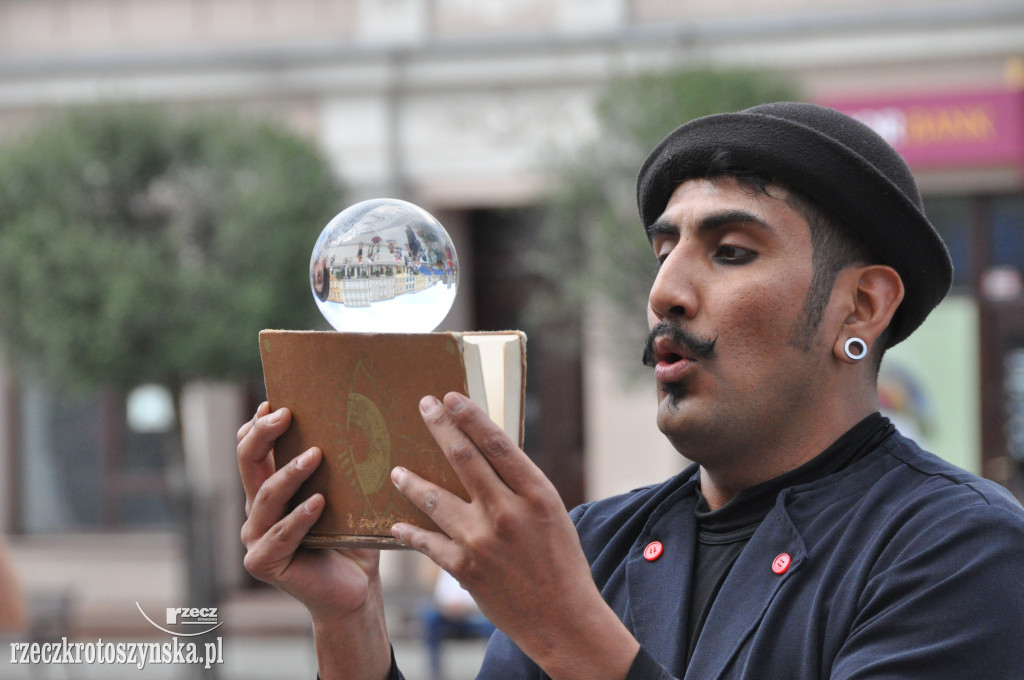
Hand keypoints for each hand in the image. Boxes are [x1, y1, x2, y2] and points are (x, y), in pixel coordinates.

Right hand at [237, 403, 389, 679]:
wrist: (355, 589)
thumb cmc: (352, 537)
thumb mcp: (344, 494)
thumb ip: (338, 465)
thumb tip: (357, 416)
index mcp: (269, 489)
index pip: (251, 450)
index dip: (257, 424)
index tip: (275, 400)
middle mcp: (256, 510)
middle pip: (248, 463)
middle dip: (263, 434)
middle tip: (284, 413)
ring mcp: (256, 537)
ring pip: (265, 497)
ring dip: (289, 473)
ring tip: (315, 454)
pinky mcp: (264, 562)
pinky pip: (281, 534)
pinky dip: (299, 517)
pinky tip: (318, 502)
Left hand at [390, 393, 638, 679]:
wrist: (562, 618)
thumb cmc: (561, 561)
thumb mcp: (552, 512)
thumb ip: (521, 485)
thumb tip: (487, 454)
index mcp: (536, 493)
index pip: (497, 443)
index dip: (470, 417)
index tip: (451, 397)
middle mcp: (507, 512)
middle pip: (464, 459)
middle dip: (440, 428)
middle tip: (424, 407)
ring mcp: (482, 541)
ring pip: (435, 498)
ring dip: (412, 481)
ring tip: (396, 470)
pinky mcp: (464, 568)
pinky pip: (428, 543)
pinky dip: (411, 532)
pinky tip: (397, 525)